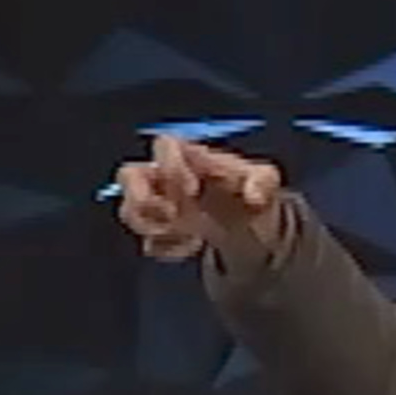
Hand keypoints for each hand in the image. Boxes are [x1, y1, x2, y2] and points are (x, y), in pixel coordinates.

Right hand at [117, 134, 287, 270]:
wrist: (252, 227)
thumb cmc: (251, 194)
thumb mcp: (266, 183)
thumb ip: (262, 182)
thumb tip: (254, 195)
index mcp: (190, 157)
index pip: (164, 146)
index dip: (172, 166)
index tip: (192, 190)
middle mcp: (165, 176)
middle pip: (129, 175)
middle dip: (144, 199)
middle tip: (173, 216)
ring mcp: (158, 202)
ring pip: (130, 210)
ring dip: (154, 227)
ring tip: (187, 237)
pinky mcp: (159, 229)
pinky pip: (146, 238)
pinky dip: (165, 247)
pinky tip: (188, 247)